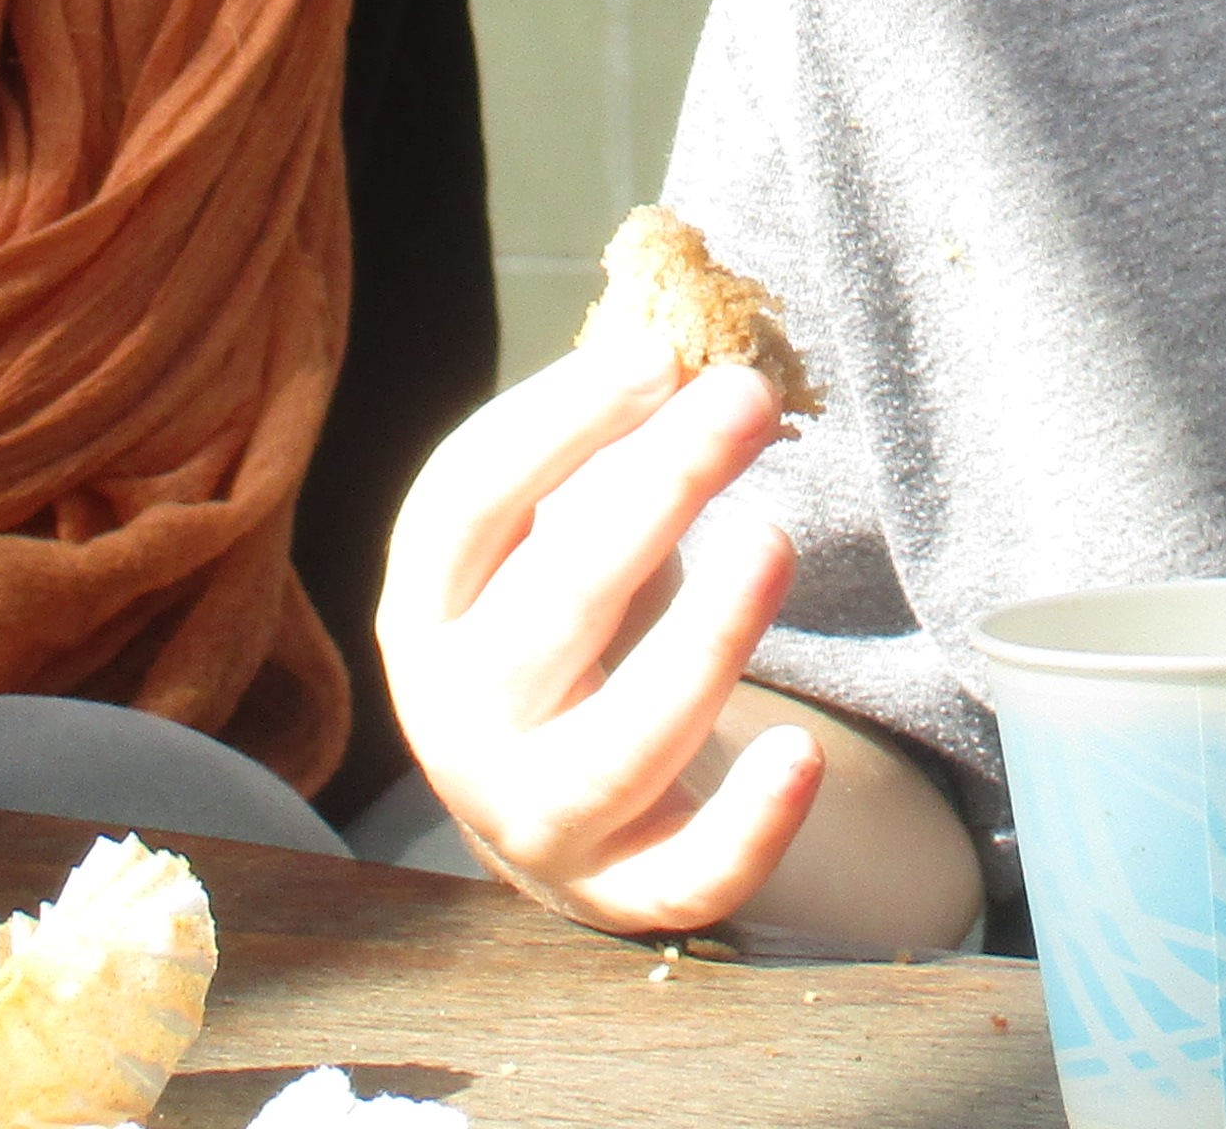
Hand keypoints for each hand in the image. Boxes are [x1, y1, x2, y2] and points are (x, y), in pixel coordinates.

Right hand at [379, 344, 818, 933]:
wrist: (558, 809)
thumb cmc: (563, 627)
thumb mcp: (550, 536)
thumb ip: (602, 449)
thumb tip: (691, 334)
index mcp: (426, 607)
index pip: (466, 502)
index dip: (559, 421)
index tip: (658, 351)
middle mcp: (456, 720)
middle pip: (552, 604)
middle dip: (655, 492)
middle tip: (746, 398)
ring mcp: (533, 817)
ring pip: (618, 742)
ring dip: (704, 639)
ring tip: (775, 538)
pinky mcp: (619, 892)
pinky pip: (682, 875)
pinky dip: (745, 824)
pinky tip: (799, 753)